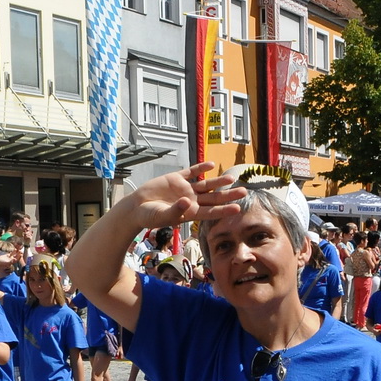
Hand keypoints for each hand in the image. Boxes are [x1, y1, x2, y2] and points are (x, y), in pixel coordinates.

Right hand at [122, 162, 246, 231]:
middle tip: (244, 191)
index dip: (224, 210)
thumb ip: (175, 210)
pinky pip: (192, 172)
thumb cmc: (149, 216)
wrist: (136, 207)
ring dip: (218, 181)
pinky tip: (210, 164)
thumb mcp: (162, 216)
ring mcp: (185, 189)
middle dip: (229, 195)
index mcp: (190, 213)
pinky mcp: (176, 179)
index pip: (211, 212)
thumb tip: (188, 201)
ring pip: (206, 184)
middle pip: (214, 198)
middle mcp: (191, 201)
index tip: (237, 208)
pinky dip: (200, 168)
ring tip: (232, 178)